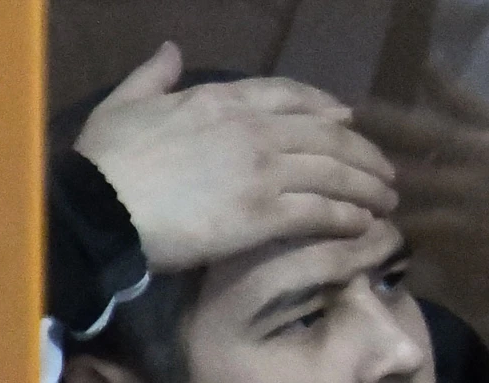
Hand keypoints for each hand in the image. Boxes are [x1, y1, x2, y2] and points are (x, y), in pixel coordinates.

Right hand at [74, 42, 398, 271]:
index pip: (291, 96)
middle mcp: (253, 129)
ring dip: (368, 187)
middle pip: (328, 134)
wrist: (100, 208)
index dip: (327, 108)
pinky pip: (321, 211)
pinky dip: (349, 217)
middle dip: (363, 153)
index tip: (349, 120)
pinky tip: (365, 226)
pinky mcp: (264, 213)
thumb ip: (153, 76)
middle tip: (386, 172)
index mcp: (223, 100)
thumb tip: (169, 49)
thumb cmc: (106, 160)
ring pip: (333, 172)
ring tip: (388, 202)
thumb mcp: (125, 104)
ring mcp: (262, 170)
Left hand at [353, 66, 488, 305]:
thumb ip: (459, 100)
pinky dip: (388, 233)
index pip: (423, 129)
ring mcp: (460, 220)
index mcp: (476, 147)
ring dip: (374, 203)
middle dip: (368, 165)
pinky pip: (414, 242)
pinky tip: (362, 225)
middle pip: (408, 173)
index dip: (384, 119)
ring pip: (407, 212)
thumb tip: (425, 65)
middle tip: (331, 155)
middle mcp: (466, 183)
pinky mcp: (454, 252)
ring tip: (339, 192)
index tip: (348, 110)